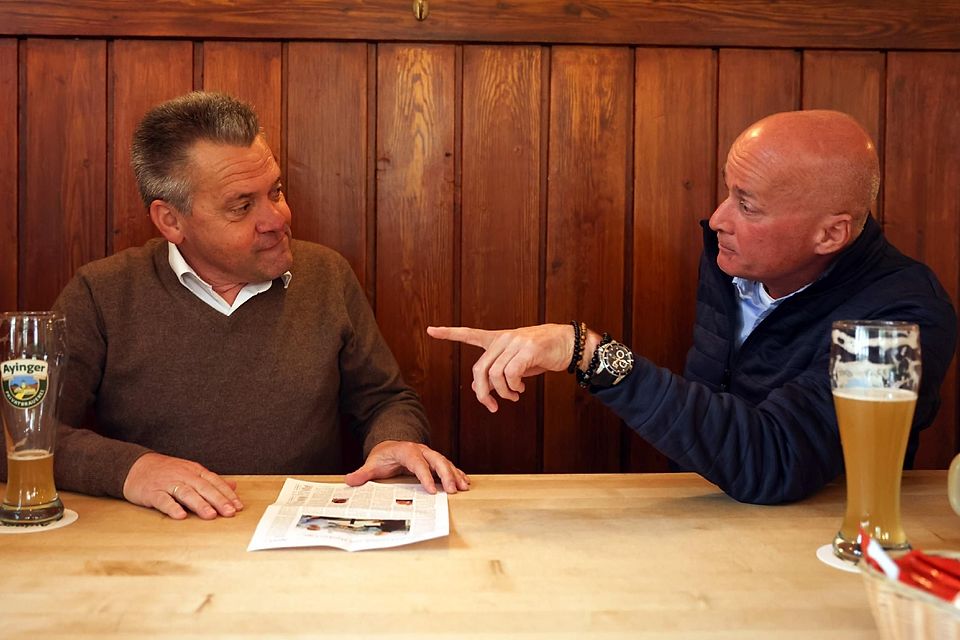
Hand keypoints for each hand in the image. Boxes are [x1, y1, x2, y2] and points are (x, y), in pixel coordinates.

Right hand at [122, 452, 243, 519]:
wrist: (136, 466)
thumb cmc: (167, 472)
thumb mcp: (191, 471)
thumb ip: (211, 480)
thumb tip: (234, 486)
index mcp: (195, 471)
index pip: (214, 482)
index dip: (227, 494)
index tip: (238, 506)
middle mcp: (183, 475)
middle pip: (204, 487)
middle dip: (218, 500)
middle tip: (230, 512)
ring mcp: (168, 483)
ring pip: (186, 493)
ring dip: (200, 504)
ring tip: (211, 515)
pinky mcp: (152, 492)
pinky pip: (163, 500)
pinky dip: (172, 507)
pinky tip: (181, 516)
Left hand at [344, 440, 470, 493]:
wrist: (390, 446)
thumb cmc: (383, 457)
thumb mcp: (372, 464)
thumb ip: (363, 473)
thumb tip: (349, 480)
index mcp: (406, 451)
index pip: (418, 463)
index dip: (425, 475)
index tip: (432, 490)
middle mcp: (421, 450)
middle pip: (437, 460)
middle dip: (446, 474)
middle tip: (453, 490)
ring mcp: (429, 454)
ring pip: (445, 462)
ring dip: (455, 474)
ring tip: (463, 487)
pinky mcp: (434, 461)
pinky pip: (448, 465)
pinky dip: (457, 473)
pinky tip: (465, 482)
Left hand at [427, 323, 574, 411]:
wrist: (568, 343)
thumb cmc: (542, 355)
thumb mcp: (517, 364)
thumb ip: (498, 372)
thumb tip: (480, 388)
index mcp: (498, 339)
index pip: (470, 334)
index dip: (450, 333)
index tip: (430, 330)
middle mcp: (504, 338)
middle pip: (479, 369)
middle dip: (482, 392)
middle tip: (492, 406)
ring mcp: (515, 342)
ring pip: (495, 374)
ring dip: (503, 392)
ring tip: (514, 396)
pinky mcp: (528, 349)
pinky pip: (511, 374)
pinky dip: (513, 387)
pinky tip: (521, 390)